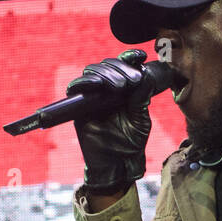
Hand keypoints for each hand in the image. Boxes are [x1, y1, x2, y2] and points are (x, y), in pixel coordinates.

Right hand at [68, 50, 152, 192]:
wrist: (118, 163)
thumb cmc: (132, 142)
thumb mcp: (141, 118)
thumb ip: (141, 97)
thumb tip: (145, 74)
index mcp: (124, 89)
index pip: (124, 65)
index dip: (130, 58)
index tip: (141, 56)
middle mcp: (107, 89)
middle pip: (107, 65)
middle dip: (119, 68)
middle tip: (131, 81)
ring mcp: (92, 96)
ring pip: (92, 72)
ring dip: (105, 73)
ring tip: (120, 86)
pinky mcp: (79, 106)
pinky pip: (75, 88)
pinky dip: (84, 82)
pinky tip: (97, 85)